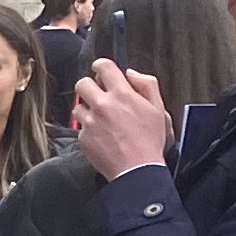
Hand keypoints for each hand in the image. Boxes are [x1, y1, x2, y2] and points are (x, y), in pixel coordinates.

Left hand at [69, 57, 171, 180]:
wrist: (136, 169)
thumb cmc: (149, 140)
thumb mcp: (158, 107)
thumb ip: (146, 84)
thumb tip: (131, 74)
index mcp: (122, 94)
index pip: (103, 66)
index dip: (101, 66)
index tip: (101, 70)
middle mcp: (102, 105)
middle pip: (83, 83)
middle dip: (90, 86)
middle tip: (99, 95)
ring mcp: (90, 122)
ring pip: (78, 106)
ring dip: (88, 109)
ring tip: (102, 119)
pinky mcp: (83, 137)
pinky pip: (80, 127)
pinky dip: (88, 129)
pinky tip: (102, 135)